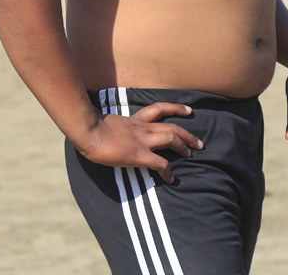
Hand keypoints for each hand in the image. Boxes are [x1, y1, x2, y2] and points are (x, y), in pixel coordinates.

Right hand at [76, 102, 203, 182]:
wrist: (88, 131)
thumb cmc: (90, 127)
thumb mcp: (105, 121)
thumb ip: (113, 124)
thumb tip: (108, 127)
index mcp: (134, 120)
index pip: (159, 109)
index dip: (176, 108)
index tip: (188, 110)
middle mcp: (142, 128)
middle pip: (171, 126)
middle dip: (188, 134)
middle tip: (199, 143)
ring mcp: (142, 140)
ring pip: (171, 138)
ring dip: (184, 147)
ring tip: (191, 154)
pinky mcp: (139, 155)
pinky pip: (160, 163)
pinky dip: (168, 171)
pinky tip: (171, 178)